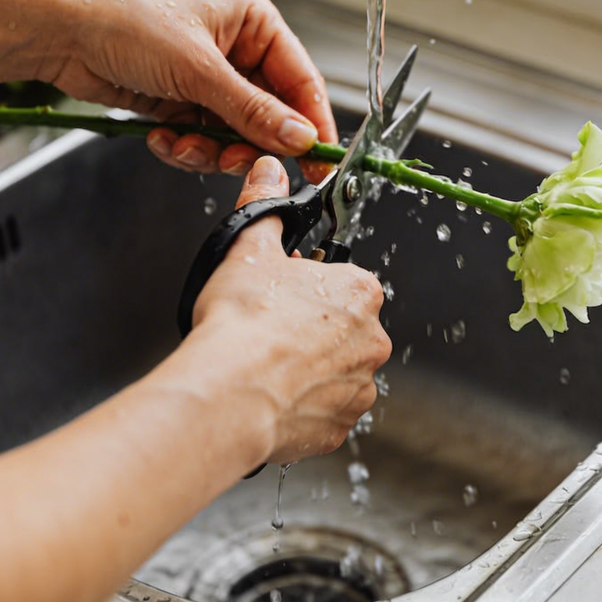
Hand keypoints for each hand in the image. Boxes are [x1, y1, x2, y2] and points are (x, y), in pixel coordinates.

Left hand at [40, 0, 336, 181]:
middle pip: (270, 116)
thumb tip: (299, 138)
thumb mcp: (198, 69)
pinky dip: (186, 148)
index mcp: (253, 23)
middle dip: (249, 144)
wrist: (59, 30)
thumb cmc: (124, 19)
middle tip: (236, 161)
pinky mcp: (182, 103)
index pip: (301, 81)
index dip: (312, 124)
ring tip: (185, 147)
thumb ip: (253, 111)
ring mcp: (208, 79)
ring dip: (212, 151)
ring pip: (235, 135)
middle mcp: (236, 50)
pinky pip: (203, 140)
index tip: (320, 162)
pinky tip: (162, 138)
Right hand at [159, 157, 389, 466]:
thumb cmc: (242, 323)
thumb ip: (265, 207)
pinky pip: (323, 414)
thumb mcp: (249, 250)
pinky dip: (301, 409)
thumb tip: (268, 173)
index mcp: (361, 292)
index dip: (308, 289)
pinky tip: (270, 399)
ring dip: (308, 372)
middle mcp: (372, 341)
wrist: (229, 394)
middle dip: (311, 333)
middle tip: (269, 334)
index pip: (344, 284)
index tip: (282, 297)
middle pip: (343, 331)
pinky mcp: (340, 428)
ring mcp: (359, 388)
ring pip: (335, 374)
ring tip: (265, 369)